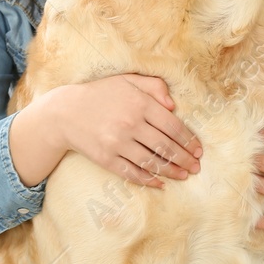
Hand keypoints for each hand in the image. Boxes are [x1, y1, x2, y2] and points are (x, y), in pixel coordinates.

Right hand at [57, 74, 201, 188]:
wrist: (64, 112)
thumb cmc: (101, 94)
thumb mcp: (127, 80)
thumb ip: (154, 86)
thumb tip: (174, 105)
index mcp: (139, 104)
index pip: (173, 126)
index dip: (189, 140)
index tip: (198, 150)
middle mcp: (130, 124)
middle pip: (166, 146)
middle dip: (185, 159)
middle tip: (197, 167)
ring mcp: (117, 143)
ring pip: (152, 162)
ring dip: (172, 171)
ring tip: (184, 175)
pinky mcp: (106, 159)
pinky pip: (132, 173)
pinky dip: (149, 180)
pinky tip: (160, 183)